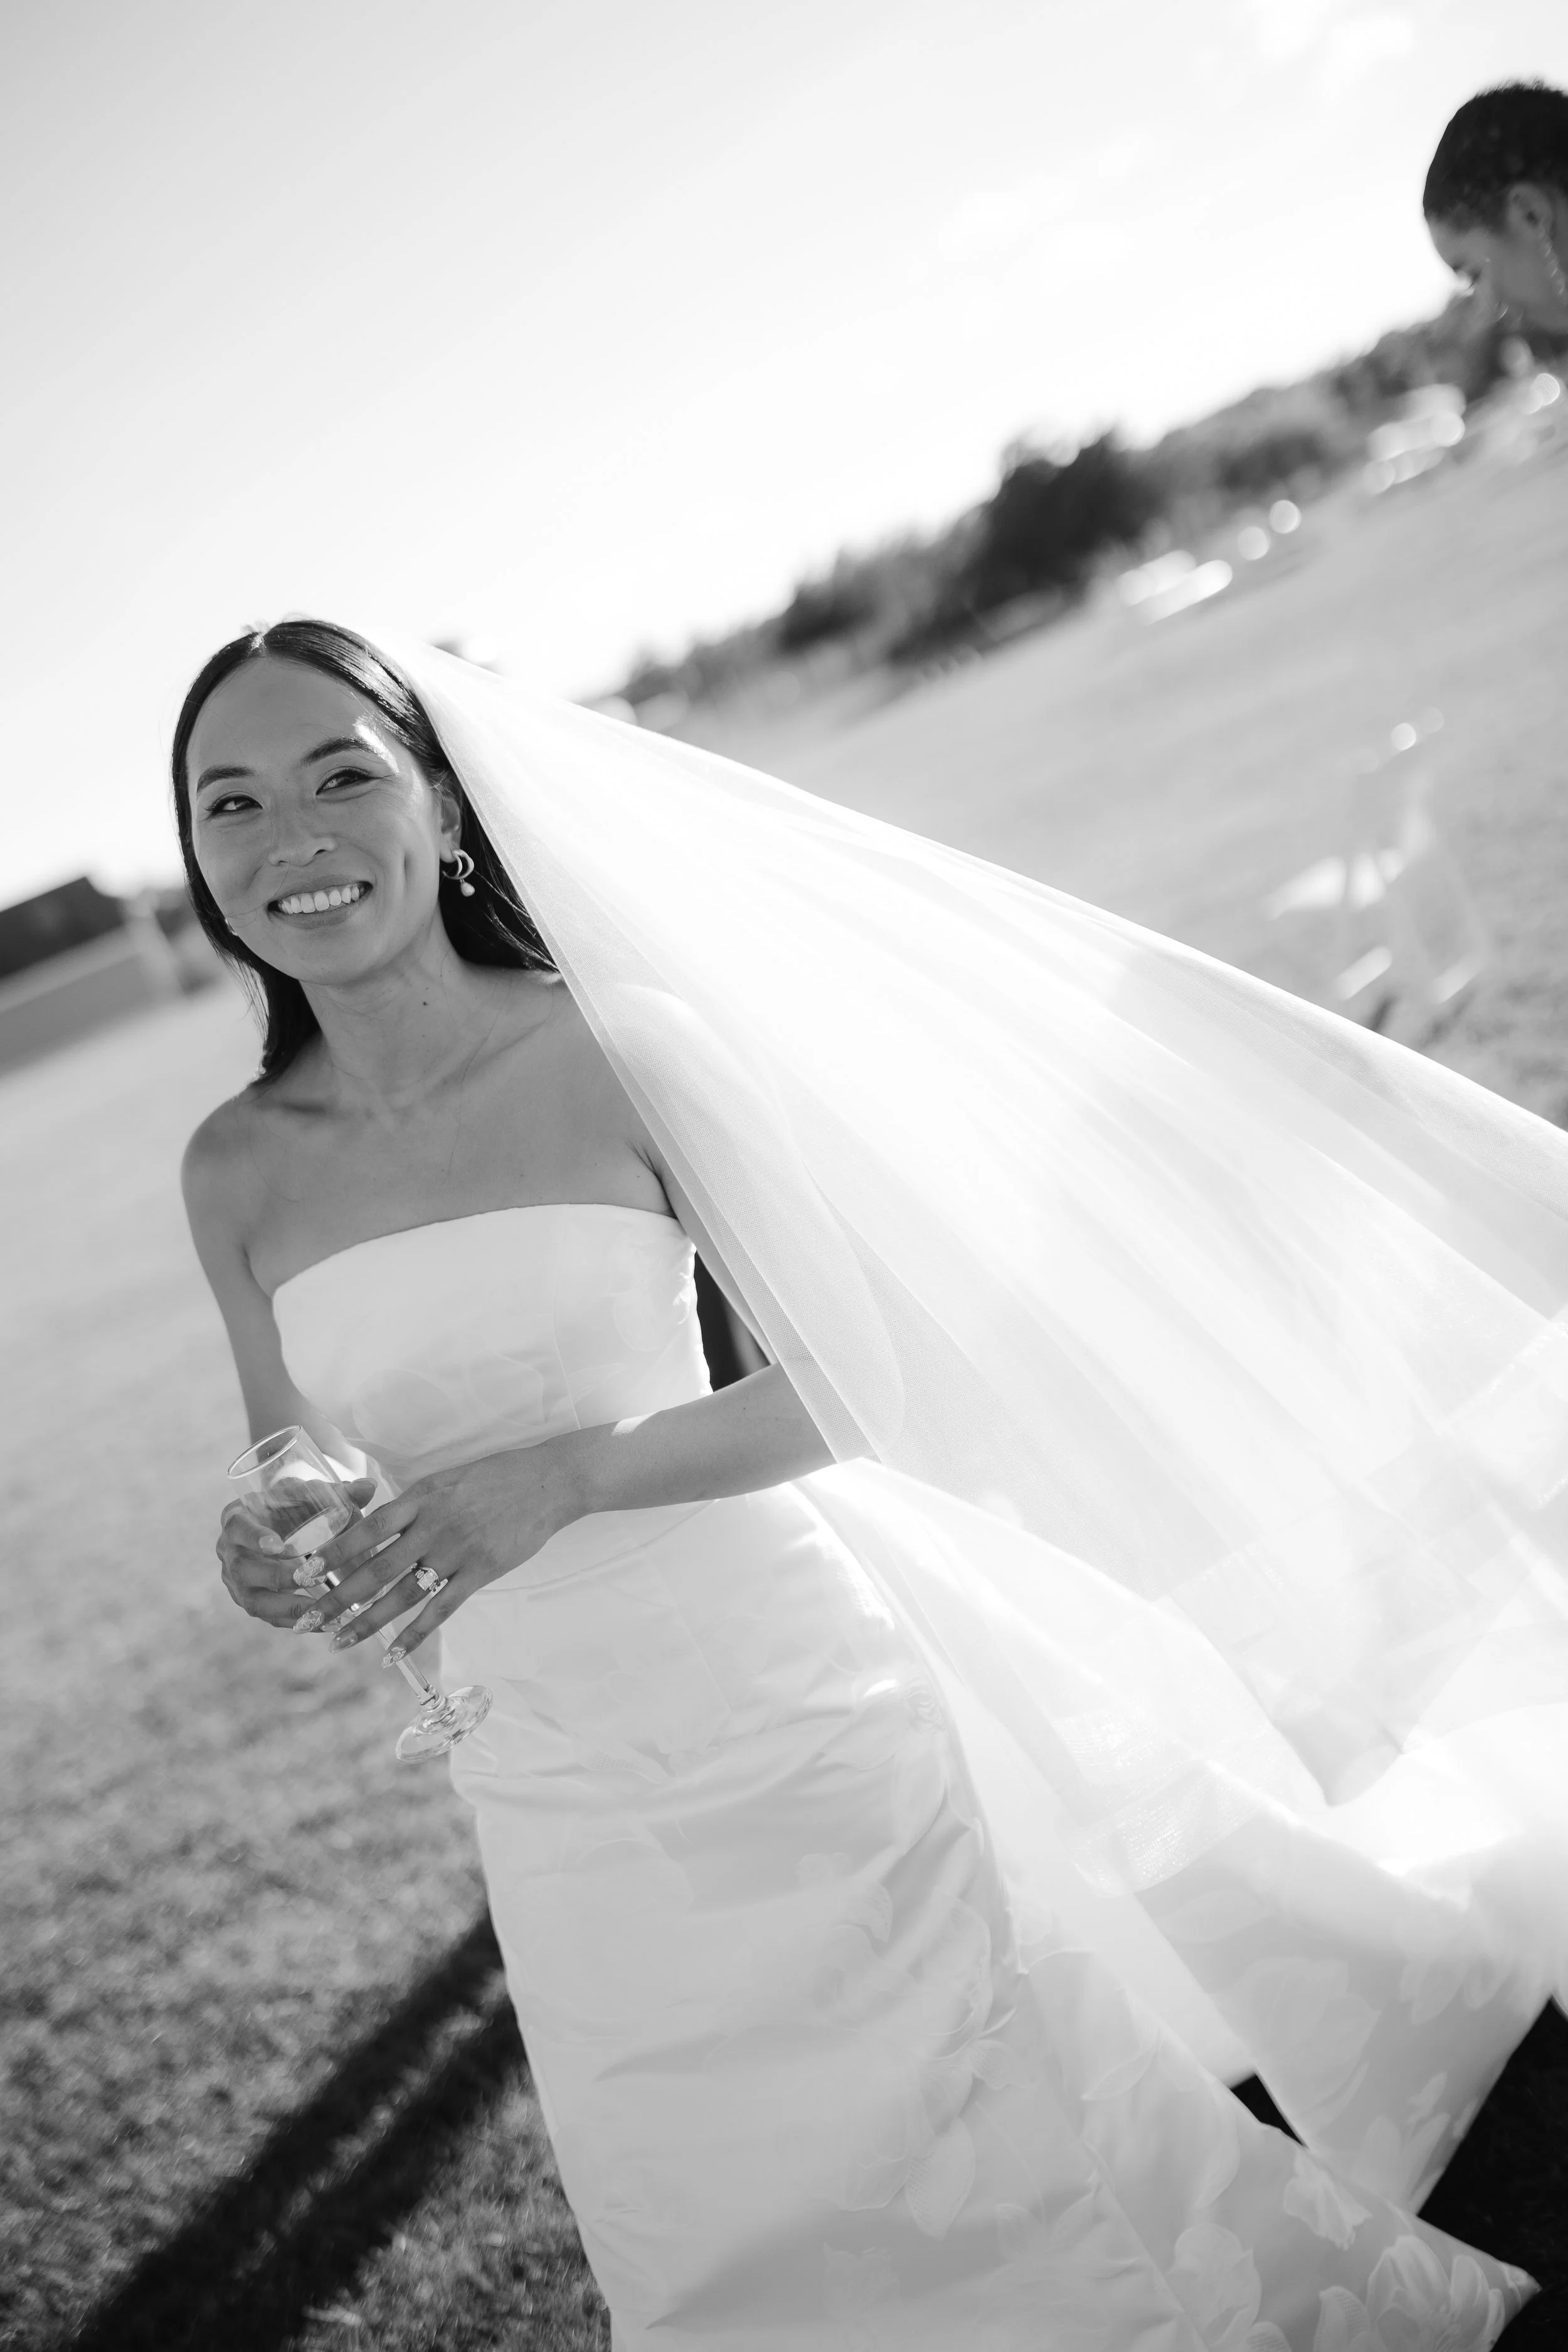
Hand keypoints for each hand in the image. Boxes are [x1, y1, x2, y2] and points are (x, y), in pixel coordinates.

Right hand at [217, 1479, 378, 1630]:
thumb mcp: (311, 1494)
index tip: (279, 1545)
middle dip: (276, 1576)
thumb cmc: (295, 1505)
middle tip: (308, 1577)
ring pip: (254, 1602)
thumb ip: (337, 1491)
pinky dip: (297, 1622)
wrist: (284, 1525)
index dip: (254, 1536)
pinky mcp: (253, 1602)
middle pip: (243, 1569)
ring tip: (322, 1611)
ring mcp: (237, 1582)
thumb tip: (369, 1488)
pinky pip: (270, 1618)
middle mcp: (230, 1551)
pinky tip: (326, 1623)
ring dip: (289, 1608)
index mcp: (237, 1517)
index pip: (237, 1527)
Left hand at [313, 1440, 585, 1658]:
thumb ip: (414, 1504)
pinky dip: (414, 1635)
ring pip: (402, 1594)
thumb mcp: (446, 1480)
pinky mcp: (481, 1571)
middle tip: (305, 1620)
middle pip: (374, 1568)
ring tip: (338, 1642)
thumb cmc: (496, 1477)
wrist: (548, 1481)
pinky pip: (441, 1610)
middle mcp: (433, 1525)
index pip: (365, 1528)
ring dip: (366, 1622)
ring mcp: (457, 1550)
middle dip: (335, 1597)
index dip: (332, 1552)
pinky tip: (393, 1655)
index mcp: (421, 1497)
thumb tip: (376, 1524)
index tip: (302, 1571)